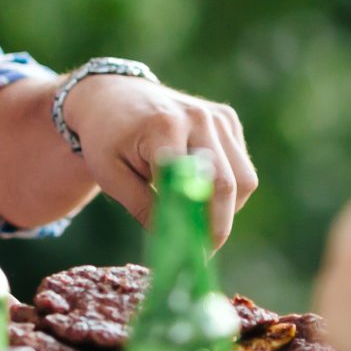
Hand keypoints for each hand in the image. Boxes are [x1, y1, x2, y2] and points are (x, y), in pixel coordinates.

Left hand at [63, 79, 257, 246]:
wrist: (112, 95)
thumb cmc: (106, 138)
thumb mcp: (111, 176)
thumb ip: (143, 207)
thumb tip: (177, 242)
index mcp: (163, 128)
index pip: (192, 185)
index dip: (197, 226)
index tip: (193, 255)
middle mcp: (197, 117)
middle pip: (226, 184)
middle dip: (218, 226)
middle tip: (204, 252)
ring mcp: (217, 116)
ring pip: (243, 178)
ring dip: (227, 208)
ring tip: (198, 219)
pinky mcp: (228, 118)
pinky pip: (242, 166)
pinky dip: (228, 188)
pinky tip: (199, 189)